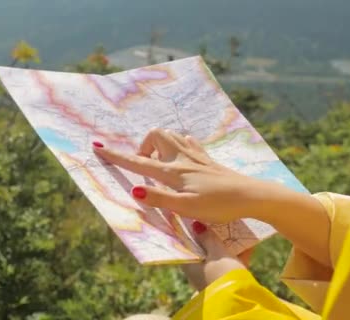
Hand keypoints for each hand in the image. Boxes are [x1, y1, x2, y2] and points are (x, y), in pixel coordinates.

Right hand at [93, 128, 332, 266]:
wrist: (251, 195)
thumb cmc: (219, 205)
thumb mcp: (187, 207)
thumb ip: (160, 199)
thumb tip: (134, 191)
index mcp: (174, 172)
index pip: (139, 162)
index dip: (117, 156)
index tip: (98, 148)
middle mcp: (183, 158)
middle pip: (156, 136)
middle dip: (143, 146)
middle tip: (145, 167)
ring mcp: (197, 156)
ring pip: (171, 136)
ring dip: (159, 144)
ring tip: (160, 164)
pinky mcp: (208, 158)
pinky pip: (187, 142)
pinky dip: (177, 144)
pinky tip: (181, 156)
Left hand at [181, 221, 246, 290]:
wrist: (239, 298)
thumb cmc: (222, 272)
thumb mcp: (215, 251)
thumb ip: (207, 237)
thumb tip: (195, 225)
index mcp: (189, 265)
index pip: (186, 245)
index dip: (191, 232)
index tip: (196, 219)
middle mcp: (199, 272)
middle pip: (203, 249)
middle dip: (211, 236)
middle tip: (217, 220)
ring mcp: (214, 276)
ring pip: (219, 255)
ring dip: (226, 243)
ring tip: (234, 227)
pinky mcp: (230, 280)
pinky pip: (233, 262)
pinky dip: (238, 252)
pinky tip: (248, 241)